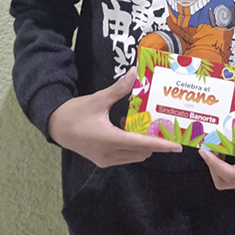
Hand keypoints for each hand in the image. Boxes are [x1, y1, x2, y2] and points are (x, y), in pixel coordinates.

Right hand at [48, 67, 181, 166]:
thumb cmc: (76, 112)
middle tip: (162, 125)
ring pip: (135, 156)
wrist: (56, 126)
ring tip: (144, 124)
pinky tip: (126, 128)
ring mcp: (106, 160)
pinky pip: (125, 156)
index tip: (177, 146)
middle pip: (142, 151)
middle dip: (155, 141)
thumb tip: (134, 73)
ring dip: (143, 143)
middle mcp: (110, 154)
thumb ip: (119, 89)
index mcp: (110, 140)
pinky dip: (132, 145)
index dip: (162, 145)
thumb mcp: (98, 99)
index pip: (142, 144)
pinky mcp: (103, 161)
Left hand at [199, 119, 234, 189]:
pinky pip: (229, 175)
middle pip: (225, 181)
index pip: (232, 174)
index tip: (205, 151)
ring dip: (214, 167)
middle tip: (206, 147)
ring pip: (225, 180)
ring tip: (211, 148)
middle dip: (212, 166)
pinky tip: (219, 151)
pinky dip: (219, 166)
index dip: (215, 165)